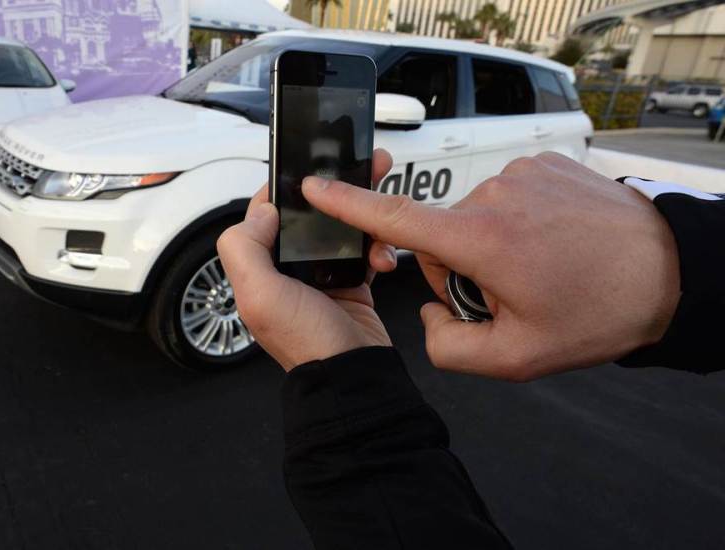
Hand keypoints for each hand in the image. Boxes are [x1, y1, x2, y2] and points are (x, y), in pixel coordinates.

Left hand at [216, 150, 398, 371]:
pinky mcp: (351, 283)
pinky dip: (377, 246)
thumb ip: (245, 247)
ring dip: (360, 215)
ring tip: (380, 201)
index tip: (308, 167)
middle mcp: (286, 270)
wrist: (353, 376)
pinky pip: (364, 250)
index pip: (264, 214)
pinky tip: (384, 254)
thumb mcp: (259, 295)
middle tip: (359, 169)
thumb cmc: (305, 343)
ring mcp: (320, 276)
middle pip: (307, 216)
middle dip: (333, 192)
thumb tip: (262, 210)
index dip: (284, 189)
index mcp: (259, 268)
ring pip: (339, 228)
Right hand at [302, 152, 680, 380]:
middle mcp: (492, 197)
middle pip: (440, 236)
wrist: (671, 271)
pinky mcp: (542, 162)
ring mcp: (520, 174)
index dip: (347, 203)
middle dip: (461, 268)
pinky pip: (506, 196)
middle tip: (512, 295)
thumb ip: (449, 348)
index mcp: (479, 241)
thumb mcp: (517, 358)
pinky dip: (518, 223)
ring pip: (475, 217)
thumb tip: (431, 315)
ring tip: (542, 269)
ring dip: (493, 246)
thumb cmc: (598, 313)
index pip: (394, 218)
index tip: (314, 186)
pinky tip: (553, 244)